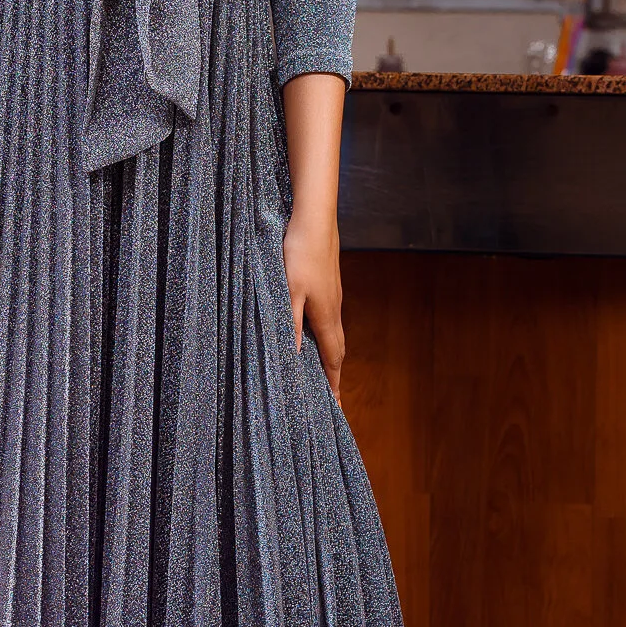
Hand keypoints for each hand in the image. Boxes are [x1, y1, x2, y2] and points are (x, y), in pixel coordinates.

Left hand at [283, 207, 343, 401]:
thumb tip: (292, 358)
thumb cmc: (299, 254)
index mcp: (326, 316)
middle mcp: (334, 310)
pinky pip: (329, 320)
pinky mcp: (328, 285)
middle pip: (337, 350)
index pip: (333, 359)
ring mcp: (333, 297)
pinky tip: (313, 333)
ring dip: (330, 355)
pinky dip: (325, 336)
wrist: (315, 219)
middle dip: (334, 375)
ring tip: (323, 372)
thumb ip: (289, 325)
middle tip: (331, 398)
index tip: (337, 407)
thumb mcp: (288, 292)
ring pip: (334, 334)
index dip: (334, 384)